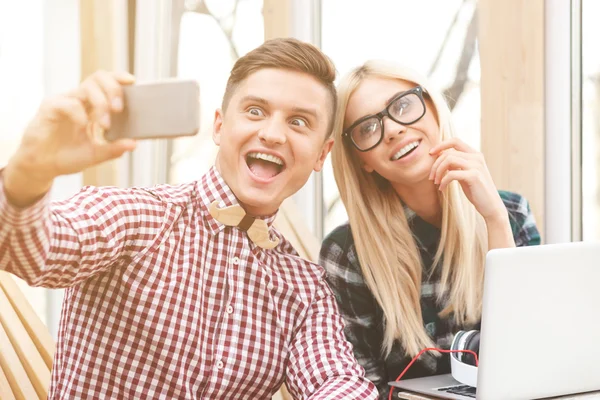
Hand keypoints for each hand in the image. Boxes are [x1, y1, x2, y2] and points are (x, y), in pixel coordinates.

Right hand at [4, 70, 136, 206]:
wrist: (42, 166)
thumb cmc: (67, 156)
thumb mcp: (96, 154)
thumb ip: (114, 149)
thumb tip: (134, 143)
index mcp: (91, 106)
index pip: (106, 83)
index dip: (118, 78)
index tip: (132, 81)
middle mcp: (79, 100)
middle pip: (98, 78)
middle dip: (113, 88)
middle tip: (119, 108)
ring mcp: (65, 102)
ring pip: (86, 87)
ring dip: (101, 103)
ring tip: (105, 124)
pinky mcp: (50, 107)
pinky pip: (69, 103)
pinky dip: (80, 114)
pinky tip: (82, 126)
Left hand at [428, 138, 505, 221]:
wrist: (490, 206)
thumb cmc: (475, 190)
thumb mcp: (464, 174)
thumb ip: (455, 164)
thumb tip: (438, 156)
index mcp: (475, 154)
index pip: (455, 141)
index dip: (441, 145)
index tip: (430, 153)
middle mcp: (476, 157)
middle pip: (448, 153)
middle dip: (436, 165)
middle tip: (432, 178)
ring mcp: (476, 166)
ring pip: (449, 160)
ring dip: (438, 171)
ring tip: (436, 182)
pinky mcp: (474, 176)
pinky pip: (451, 174)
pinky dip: (443, 181)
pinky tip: (442, 189)